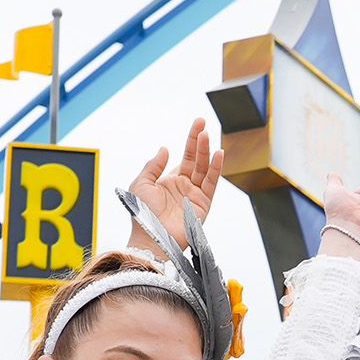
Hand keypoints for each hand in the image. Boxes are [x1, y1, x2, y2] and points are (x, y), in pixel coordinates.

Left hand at [123, 120, 224, 251]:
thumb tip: (165, 148)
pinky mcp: (203, 205)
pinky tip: (218, 154)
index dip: (191, 140)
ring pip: (204, 168)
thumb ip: (153, 165)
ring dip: (206, 152)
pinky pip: (211, 184)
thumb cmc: (141, 214)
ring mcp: (195, 195)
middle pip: (196, 159)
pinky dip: (216, 169)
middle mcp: (185, 186)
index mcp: (170, 181)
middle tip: (203, 123)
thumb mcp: (141, 183)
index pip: (185, 156)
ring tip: (207, 136)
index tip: (198, 124)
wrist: (150, 236)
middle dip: (200, 141)